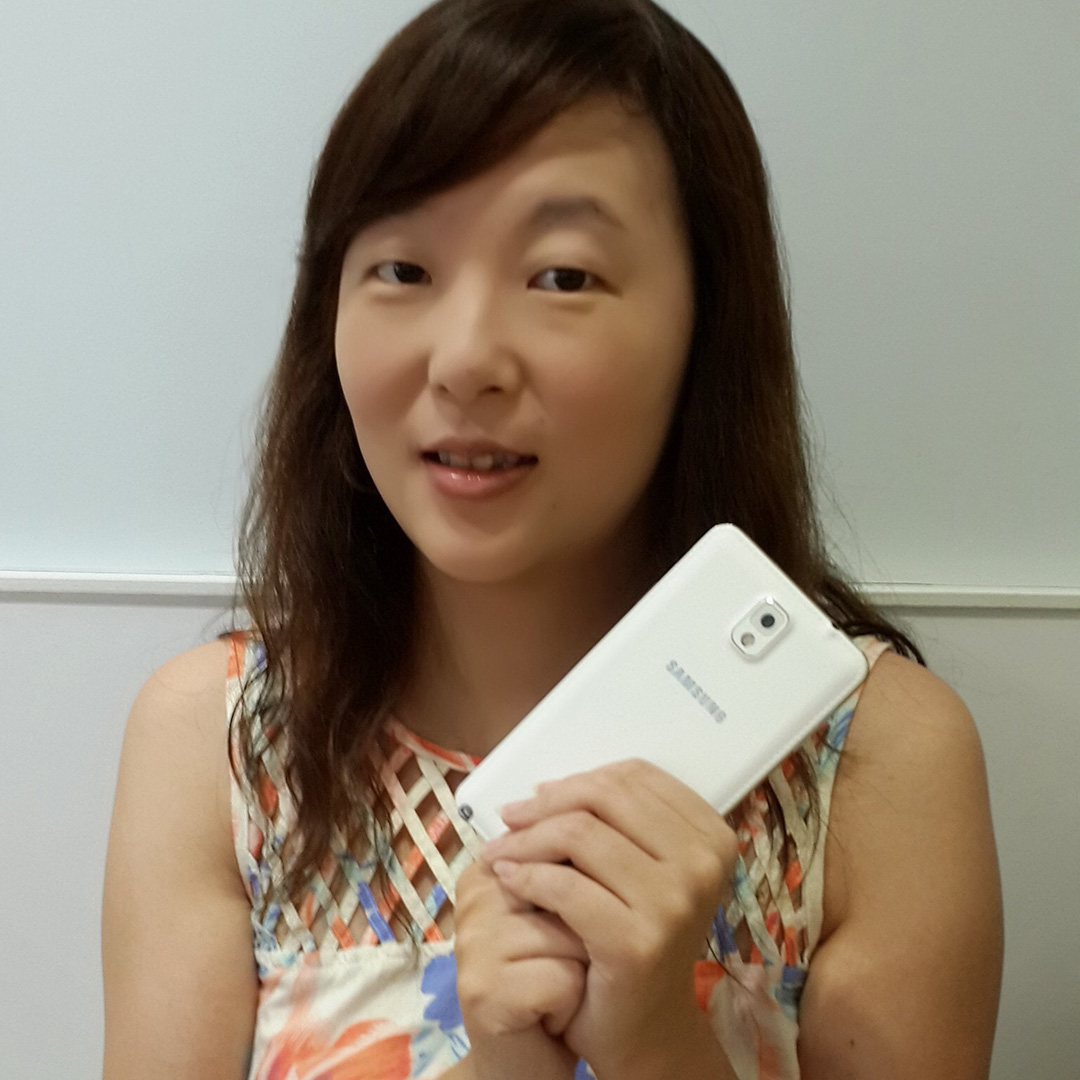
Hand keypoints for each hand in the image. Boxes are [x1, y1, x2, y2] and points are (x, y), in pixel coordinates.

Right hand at [453, 859, 587, 1079]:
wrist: (527, 1059)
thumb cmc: (553, 977)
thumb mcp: (561, 912)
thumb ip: (567, 869)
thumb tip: (593, 841)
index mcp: (488, 867)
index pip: (559, 846)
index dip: (588, 887)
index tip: (568, 922)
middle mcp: (473, 896)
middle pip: (570, 886)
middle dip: (588, 926)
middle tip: (565, 959)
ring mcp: (472, 943)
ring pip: (573, 933)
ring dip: (585, 965)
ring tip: (560, 984)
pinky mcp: (483, 991)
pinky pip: (565, 978)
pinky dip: (574, 1000)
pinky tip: (554, 1012)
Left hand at [480, 759, 738, 1078]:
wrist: (645, 1028)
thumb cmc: (636, 937)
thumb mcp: (640, 868)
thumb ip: (614, 822)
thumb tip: (546, 787)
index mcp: (711, 836)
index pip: (634, 776)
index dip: (578, 779)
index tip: (539, 795)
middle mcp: (702, 864)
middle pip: (604, 797)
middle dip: (547, 803)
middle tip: (510, 818)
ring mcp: (675, 903)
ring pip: (579, 834)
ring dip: (526, 838)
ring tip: (501, 850)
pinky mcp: (638, 941)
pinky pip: (563, 884)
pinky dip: (525, 876)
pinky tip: (508, 879)